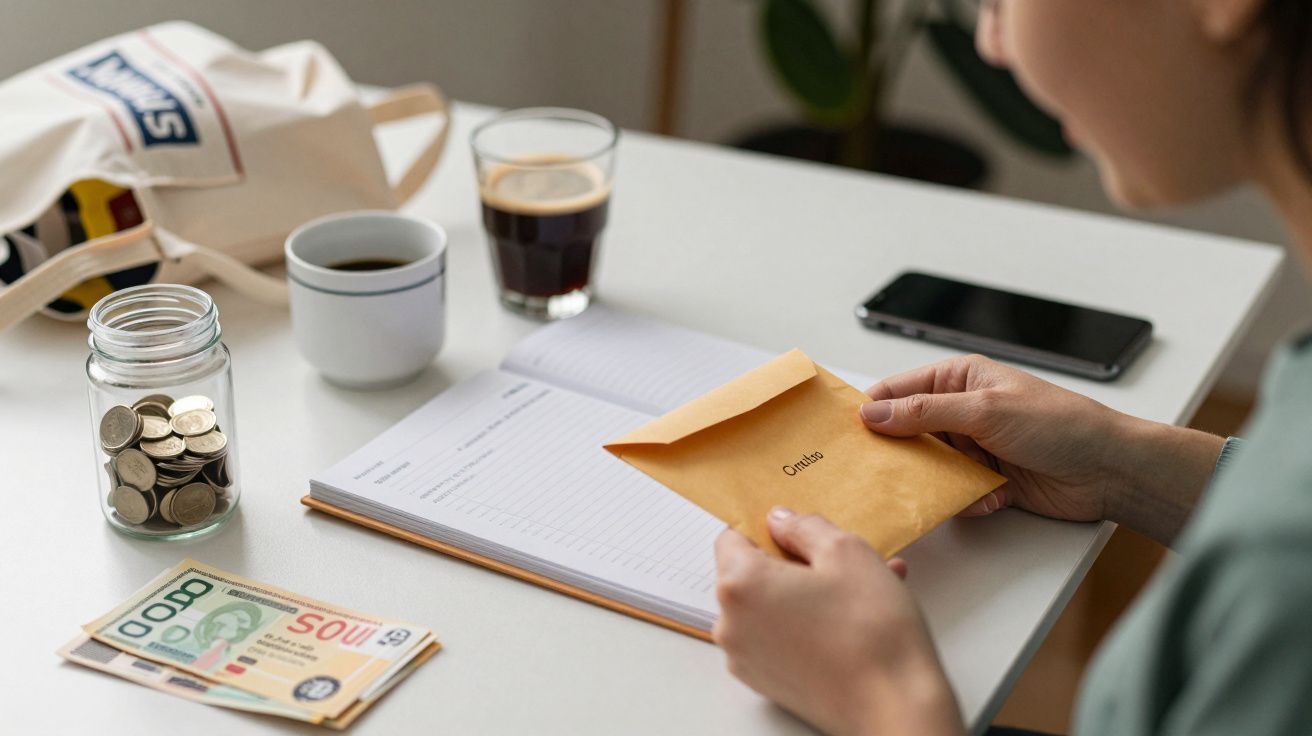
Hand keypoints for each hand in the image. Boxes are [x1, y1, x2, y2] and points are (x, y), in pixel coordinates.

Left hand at [714, 509, 962, 735]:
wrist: (893, 707)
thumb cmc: (871, 630)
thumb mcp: (847, 551)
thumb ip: (804, 526)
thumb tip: (781, 520)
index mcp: (739, 584)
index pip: (733, 536)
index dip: (769, 531)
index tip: (802, 536)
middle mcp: (730, 623)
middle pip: (750, 573)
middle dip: (794, 564)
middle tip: (841, 564)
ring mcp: (744, 657)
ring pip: (769, 606)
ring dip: (807, 593)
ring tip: (860, 591)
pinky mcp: (764, 682)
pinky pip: (776, 637)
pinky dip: (805, 624)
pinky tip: (850, 621)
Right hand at [861, 355, 1224, 544]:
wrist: (1110, 469)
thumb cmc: (1060, 424)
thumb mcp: (985, 410)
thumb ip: (924, 412)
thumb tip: (874, 414)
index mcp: (959, 379)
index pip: (897, 391)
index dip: (871, 411)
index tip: (846, 433)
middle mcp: (962, 412)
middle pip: (908, 434)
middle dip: (900, 454)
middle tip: (878, 471)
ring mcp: (975, 448)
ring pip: (930, 468)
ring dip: (937, 481)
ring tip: (946, 486)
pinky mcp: (988, 481)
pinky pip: (956, 493)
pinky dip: (968, 499)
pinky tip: (992, 495)